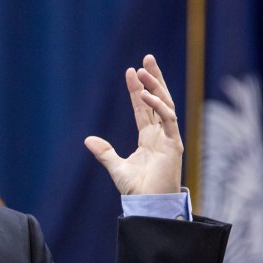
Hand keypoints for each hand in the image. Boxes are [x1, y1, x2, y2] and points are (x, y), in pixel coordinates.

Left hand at [84, 54, 182, 194]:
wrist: (148, 205)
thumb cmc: (136, 189)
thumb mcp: (116, 167)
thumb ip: (104, 152)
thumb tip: (87, 139)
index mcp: (149, 137)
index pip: (143, 107)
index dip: (138, 89)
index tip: (131, 71)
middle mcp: (160, 134)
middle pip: (158, 99)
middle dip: (154, 78)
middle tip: (147, 57)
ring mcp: (169, 138)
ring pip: (165, 104)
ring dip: (155, 86)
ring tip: (144, 69)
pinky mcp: (174, 145)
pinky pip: (168, 120)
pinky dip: (159, 107)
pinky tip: (148, 95)